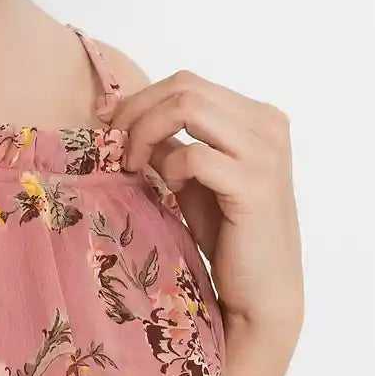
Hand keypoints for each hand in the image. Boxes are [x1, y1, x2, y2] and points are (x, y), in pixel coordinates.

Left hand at [97, 71, 303, 332]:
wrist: (263, 292)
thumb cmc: (229, 237)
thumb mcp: (191, 179)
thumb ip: (168, 144)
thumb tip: (119, 115)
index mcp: (258, 117)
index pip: (188, 83)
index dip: (139, 98)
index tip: (106, 121)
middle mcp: (268, 125)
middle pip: (184, 87)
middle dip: (136, 112)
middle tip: (114, 147)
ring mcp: (266, 152)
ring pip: (188, 106)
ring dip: (145, 132)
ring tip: (134, 166)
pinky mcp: (255, 184)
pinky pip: (194, 154)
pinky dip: (170, 166)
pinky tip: (169, 188)